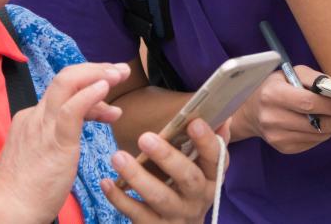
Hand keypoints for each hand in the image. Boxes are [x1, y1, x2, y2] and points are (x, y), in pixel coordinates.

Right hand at [0, 62, 130, 222]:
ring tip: (120, 74)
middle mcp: (36, 116)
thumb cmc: (27, 191)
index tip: (108, 92)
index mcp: (33, 119)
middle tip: (120, 71)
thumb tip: (71, 139)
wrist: (7, 210)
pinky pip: (72, 110)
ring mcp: (43, 126)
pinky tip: (106, 87)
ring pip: (67, 83)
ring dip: (98, 73)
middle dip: (95, 69)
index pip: (63, 91)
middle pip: (65, 77)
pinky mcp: (54, 142)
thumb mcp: (42, 156)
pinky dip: (90, 94)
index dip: (89, 87)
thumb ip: (56, 140)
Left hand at [100, 118, 230, 223]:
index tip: (194, 122)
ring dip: (138, 177)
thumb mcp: (202, 166)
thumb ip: (207, 141)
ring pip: (159, 198)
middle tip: (144, 137)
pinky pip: (137, 214)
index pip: (216, 158)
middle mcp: (199, 198)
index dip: (206, 140)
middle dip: (167, 157)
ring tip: (117, 156)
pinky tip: (106, 182)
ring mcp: (178, 216)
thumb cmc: (189, 185)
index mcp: (213, 177)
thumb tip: (223, 116)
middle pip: (187, 178)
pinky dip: (120, 199)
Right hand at [232, 66, 330, 153]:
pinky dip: (324, 134)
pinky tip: (327, 126)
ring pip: (317, 136)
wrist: (250, 110)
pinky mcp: (282, 148)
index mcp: (273, 94)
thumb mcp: (289, 73)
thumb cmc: (275, 86)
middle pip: (316, 124)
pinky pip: (311, 143)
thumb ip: (313, 78)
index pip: (309, 103)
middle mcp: (272, 118)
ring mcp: (276, 136)